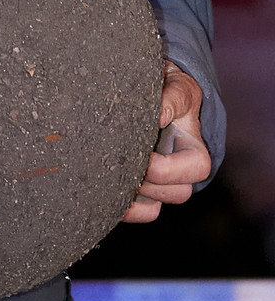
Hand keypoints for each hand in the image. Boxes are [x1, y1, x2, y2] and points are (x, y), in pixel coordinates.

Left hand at [121, 60, 211, 222]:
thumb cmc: (168, 92)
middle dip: (149, 183)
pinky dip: (124, 209)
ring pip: (156, 207)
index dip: (168, 167)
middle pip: (178, 193)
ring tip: (111, 178)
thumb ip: (172, 98)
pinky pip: (138, 212)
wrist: (155, 97)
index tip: (143, 154)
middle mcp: (181, 172)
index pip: (197, 168)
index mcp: (194, 148)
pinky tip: (104, 196)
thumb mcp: (176, 88)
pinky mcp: (142, 191)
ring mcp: (162, 184)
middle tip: (122, 167)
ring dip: (134, 198)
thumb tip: (160, 115)